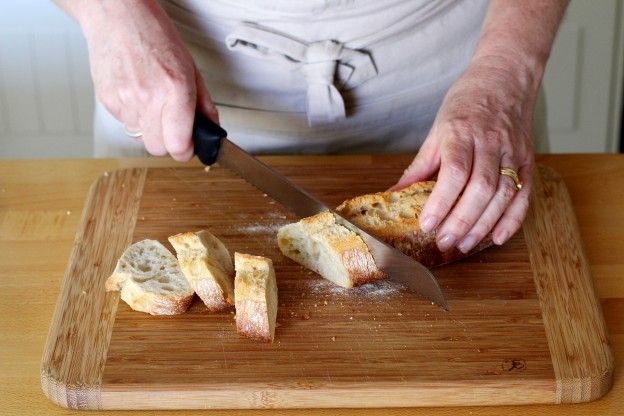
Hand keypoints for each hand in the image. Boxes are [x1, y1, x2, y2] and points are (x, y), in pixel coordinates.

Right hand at [80, 1, 217, 159]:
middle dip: (168, 142)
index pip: (179, 146)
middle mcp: (148, 98)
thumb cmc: (155, 36)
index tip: (188, 146)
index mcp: (175, 89)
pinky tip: (137, 94)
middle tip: (172, 126)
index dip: (186, 150)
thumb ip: (204, 104)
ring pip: (141, 138)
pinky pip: (126, 124)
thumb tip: (212, 130)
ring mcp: (125, 100)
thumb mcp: (191, 68)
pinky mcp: (108, 100)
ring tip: (153, 102)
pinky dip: (134, 116)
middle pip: (158, 149)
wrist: (118, 16)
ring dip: (150, 128)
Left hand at [392, 57, 535, 252]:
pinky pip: (524, 194)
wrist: (506, 76)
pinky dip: (512, 219)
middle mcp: (491, 142)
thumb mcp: (437, 129)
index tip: (427, 224)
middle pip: (481, 188)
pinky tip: (496, 238)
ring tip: (463, 244)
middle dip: (461, 220)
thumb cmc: (467, 101)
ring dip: (483, 224)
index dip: (441, 201)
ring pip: (504, 194)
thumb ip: (419, 166)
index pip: (455, 171)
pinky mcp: (529, 159)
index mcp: (462, 131)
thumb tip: (394, 195)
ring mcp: (513, 151)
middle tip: (443, 241)